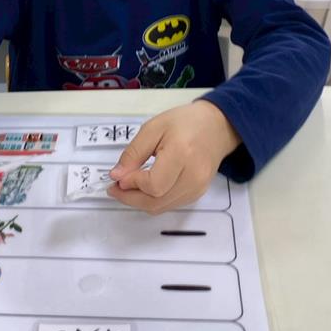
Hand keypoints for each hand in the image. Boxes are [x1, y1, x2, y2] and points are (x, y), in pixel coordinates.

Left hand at [108, 101, 239, 213]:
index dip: (131, 184)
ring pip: (161, 207)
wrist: (216, 126)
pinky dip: (153, 200)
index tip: (118, 176)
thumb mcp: (153, 128)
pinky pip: (169, 205)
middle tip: (114, 188)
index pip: (153, 184)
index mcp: (182, 154)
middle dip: (130, 198)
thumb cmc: (185, 122)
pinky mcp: (197, 194)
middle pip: (155, 202)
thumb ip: (133, 153)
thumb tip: (117, 176)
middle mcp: (193, 176)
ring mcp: (197, 188)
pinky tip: (144, 188)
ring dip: (139, 202)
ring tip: (127, 187)